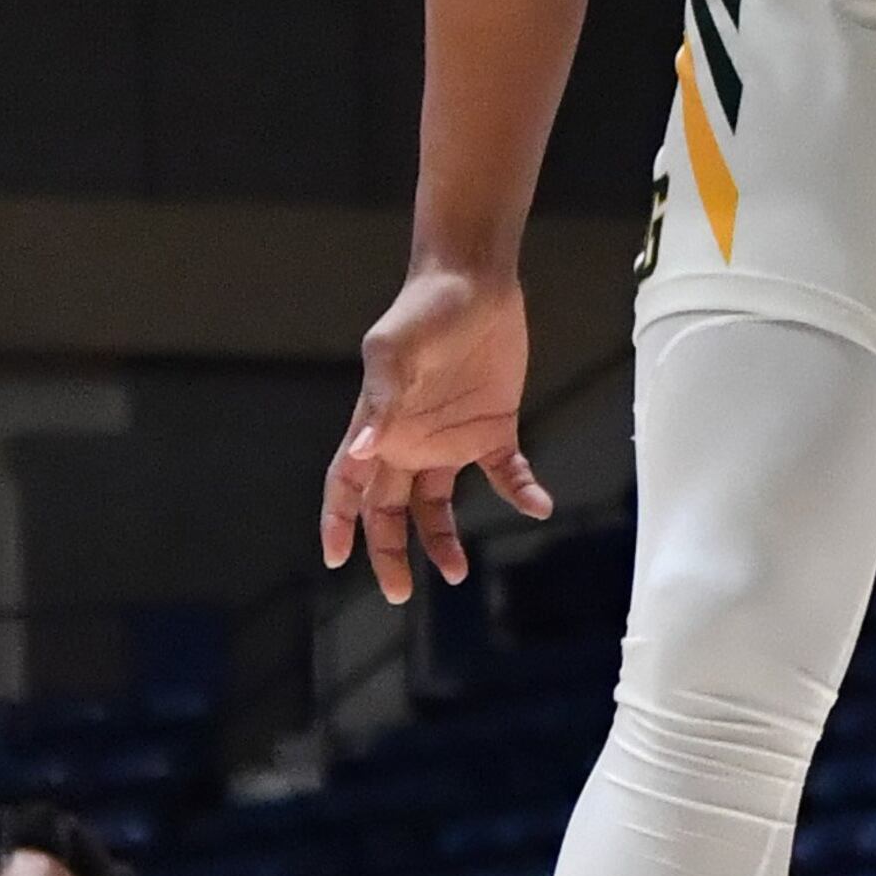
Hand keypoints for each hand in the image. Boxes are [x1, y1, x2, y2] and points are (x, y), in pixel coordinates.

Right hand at [323, 261, 549, 600]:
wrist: (475, 280)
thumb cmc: (423, 310)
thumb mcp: (394, 352)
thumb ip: (380, 404)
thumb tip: (361, 454)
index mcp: (378, 428)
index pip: (348, 487)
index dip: (338, 524)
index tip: (337, 560)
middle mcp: (410, 441)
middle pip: (391, 510)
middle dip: (389, 553)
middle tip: (399, 594)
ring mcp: (451, 438)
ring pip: (440, 506)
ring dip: (444, 540)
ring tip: (456, 572)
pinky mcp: (494, 428)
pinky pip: (506, 473)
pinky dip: (521, 492)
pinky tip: (537, 505)